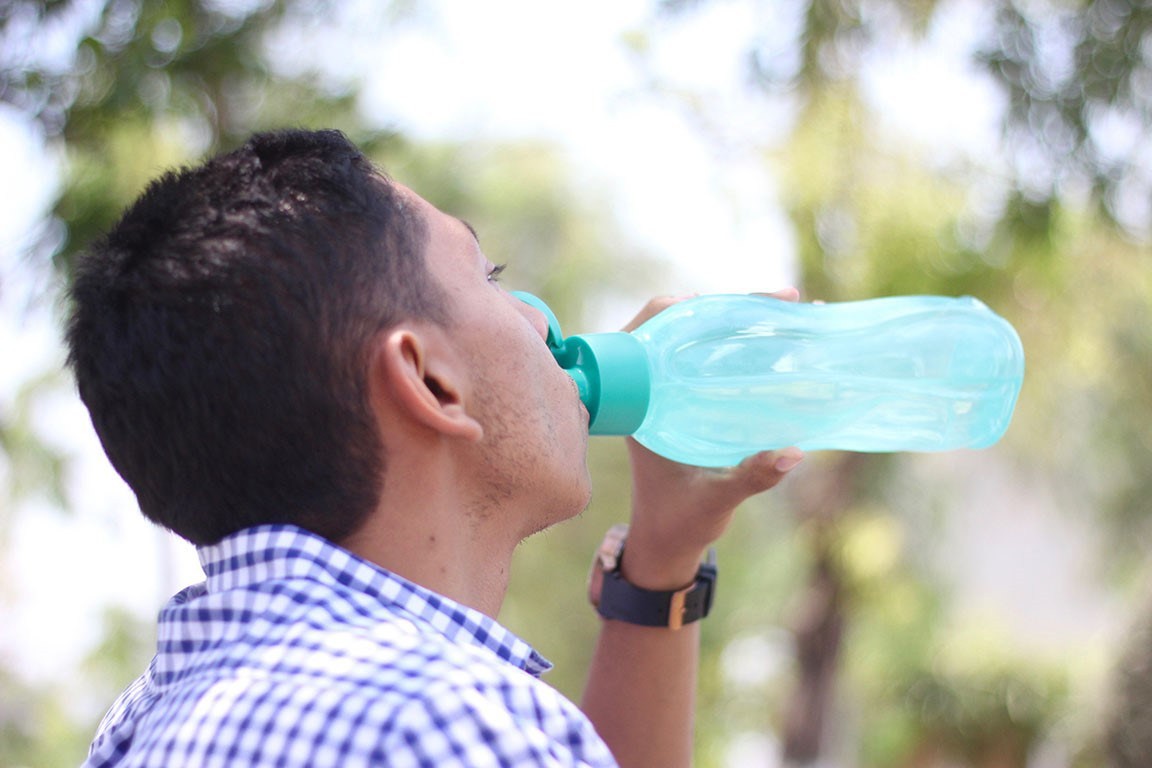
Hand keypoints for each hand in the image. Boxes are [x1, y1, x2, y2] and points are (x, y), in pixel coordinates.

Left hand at [618, 289, 803, 589]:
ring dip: (739, 319)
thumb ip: (751, 476)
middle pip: (678, 324)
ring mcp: (669, 391)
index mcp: (634, 403)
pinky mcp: (690, 399)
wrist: (668, 541)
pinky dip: (741, 341)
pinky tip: (780, 335)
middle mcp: (647, 389)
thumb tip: (793, 452)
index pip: (645, 333)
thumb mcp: (716, 498)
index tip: (724, 301)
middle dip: (728, 304)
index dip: (679, 307)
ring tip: (791, 308)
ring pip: (698, 336)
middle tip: (784, 300)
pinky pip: (711, 356)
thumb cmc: (679, 520)